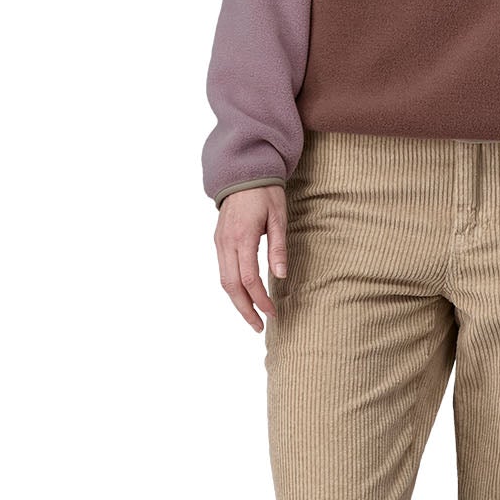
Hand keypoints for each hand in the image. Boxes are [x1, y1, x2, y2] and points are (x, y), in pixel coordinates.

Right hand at [215, 184, 286, 330]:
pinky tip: (244, 296)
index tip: (273, 312)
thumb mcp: (278, 217)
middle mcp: (226, 242)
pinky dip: (232, 288)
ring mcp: (219, 242)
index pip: (249, 278)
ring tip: (252, 317)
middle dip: (245, 310)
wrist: (243, 172)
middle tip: (260, 326)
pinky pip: (223, 270)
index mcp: (242, 236)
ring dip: (237, 302)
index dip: (261, 299)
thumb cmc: (265, 192)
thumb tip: (281, 276)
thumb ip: (278, 247)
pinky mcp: (218, 242)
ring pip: (224, 281)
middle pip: (231, 286)